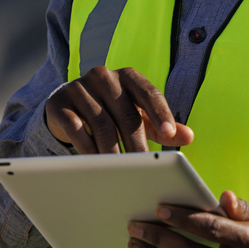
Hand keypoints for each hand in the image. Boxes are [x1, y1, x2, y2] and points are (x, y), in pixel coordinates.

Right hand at [44, 66, 193, 153]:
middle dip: (137, 143)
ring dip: (112, 151)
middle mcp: (105, 76)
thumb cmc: (112, 112)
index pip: (149, 94)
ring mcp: (80, 87)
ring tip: (121, 170)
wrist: (67, 106)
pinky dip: (87, 147)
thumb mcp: (138, 116)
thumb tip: (188, 137)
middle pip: (126, 114)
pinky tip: (96, 162)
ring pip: (102, 123)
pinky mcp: (60, 102)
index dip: (161, 115)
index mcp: (129, 76)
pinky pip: (76, 127)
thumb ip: (163, 126)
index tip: (170, 136)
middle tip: (145, 167)